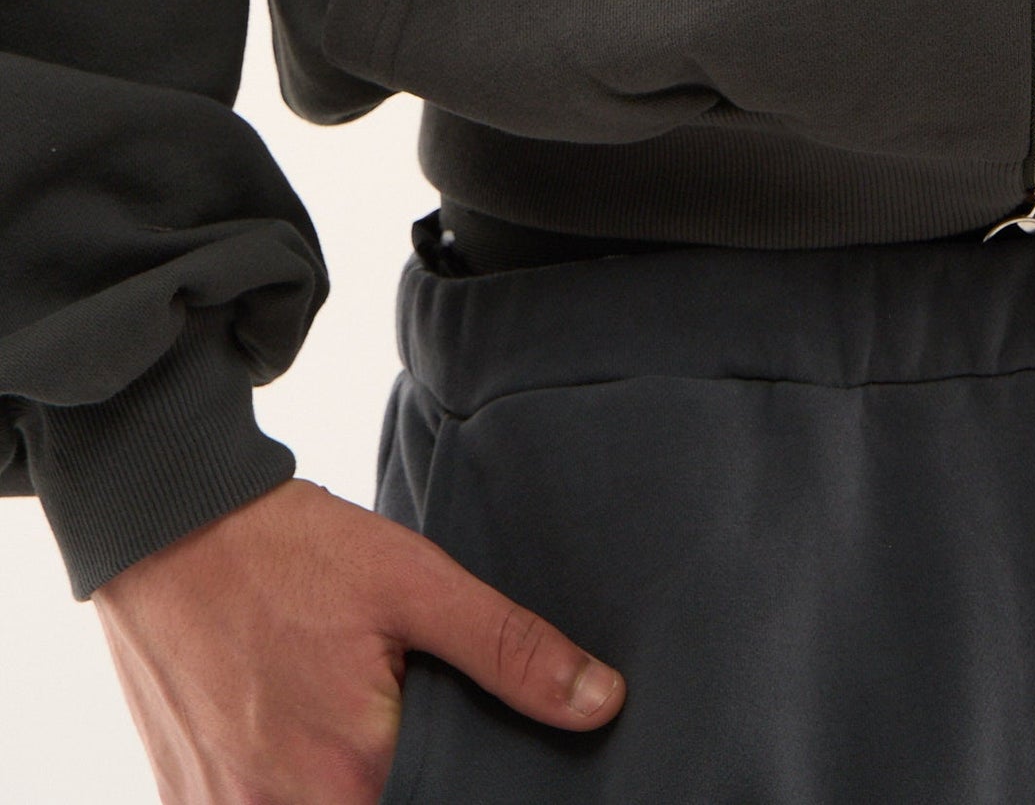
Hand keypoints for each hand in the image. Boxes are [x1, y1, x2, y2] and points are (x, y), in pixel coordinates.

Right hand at [93, 476, 623, 802]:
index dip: (460, 787)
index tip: (466, 754)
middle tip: (394, 715)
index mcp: (349, 778)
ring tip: (348, 719)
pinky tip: (296, 732)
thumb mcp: (415, 582)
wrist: (167, 524)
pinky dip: (288, 788)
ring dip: (343, 784)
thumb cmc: (292, 551)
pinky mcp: (185, 804)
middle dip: (402, 783)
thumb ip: (509, 650)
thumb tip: (601, 703)